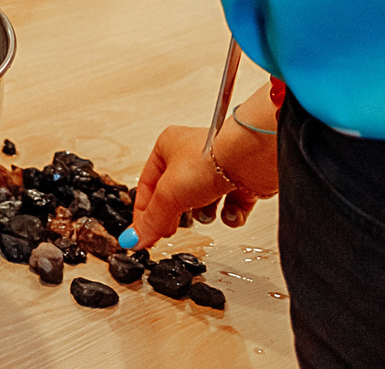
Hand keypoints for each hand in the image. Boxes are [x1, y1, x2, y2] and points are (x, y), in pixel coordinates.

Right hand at [131, 123, 265, 246]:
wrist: (250, 158)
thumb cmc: (209, 158)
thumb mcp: (169, 194)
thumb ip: (152, 219)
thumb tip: (134, 238)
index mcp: (167, 147)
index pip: (147, 184)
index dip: (144, 212)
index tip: (142, 234)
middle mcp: (192, 157)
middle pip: (175, 195)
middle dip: (176, 214)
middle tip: (170, 232)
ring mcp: (217, 170)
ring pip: (203, 202)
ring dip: (205, 214)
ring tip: (206, 214)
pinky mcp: (240, 182)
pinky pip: (230, 206)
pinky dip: (231, 214)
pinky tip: (230, 212)